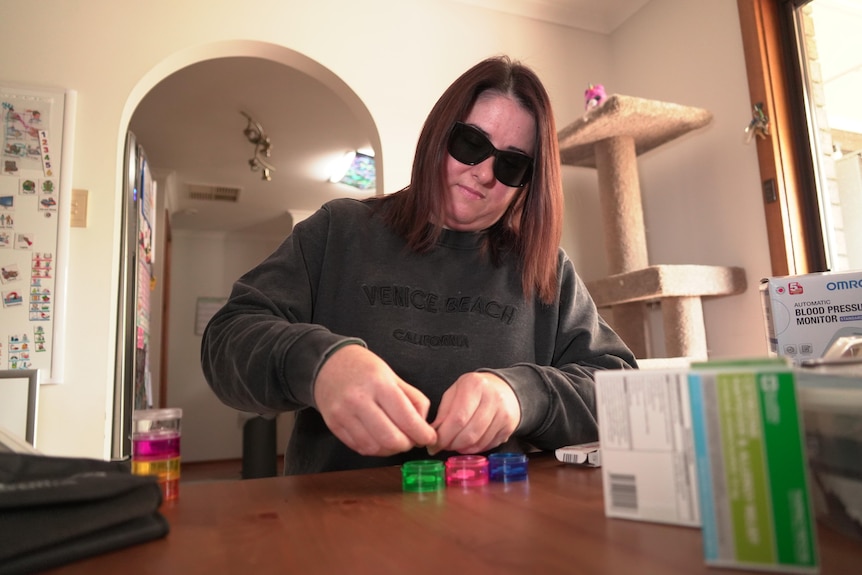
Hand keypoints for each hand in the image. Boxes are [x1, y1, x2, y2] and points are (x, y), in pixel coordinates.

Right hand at [314, 345, 436, 455]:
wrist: (329, 363)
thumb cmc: (365, 368)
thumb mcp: (393, 376)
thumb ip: (413, 399)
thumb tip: (423, 426)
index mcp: (379, 384)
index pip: (407, 419)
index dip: (423, 434)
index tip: (429, 438)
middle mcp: (359, 400)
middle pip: (391, 439)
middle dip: (408, 445)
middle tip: (413, 440)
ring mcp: (343, 414)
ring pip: (374, 448)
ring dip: (391, 450)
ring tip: (397, 440)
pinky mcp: (333, 425)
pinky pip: (359, 447)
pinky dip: (375, 449)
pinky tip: (380, 440)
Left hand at [428, 372, 520, 454]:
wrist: (505, 389)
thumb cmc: (474, 391)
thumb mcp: (455, 392)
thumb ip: (443, 413)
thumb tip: (433, 435)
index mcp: (474, 385)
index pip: (457, 418)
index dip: (444, 436)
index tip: (434, 444)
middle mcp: (492, 398)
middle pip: (469, 434)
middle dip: (451, 444)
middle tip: (443, 446)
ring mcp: (503, 413)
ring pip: (478, 442)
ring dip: (462, 448)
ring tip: (454, 443)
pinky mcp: (509, 427)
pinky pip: (488, 445)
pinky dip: (474, 448)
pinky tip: (468, 443)